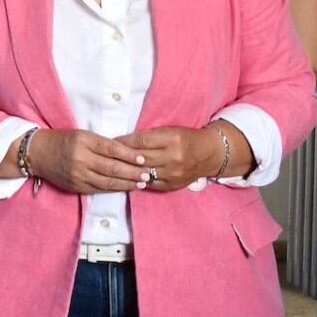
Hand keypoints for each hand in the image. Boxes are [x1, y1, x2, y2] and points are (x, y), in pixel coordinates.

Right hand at [25, 128, 150, 195]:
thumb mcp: (82, 135)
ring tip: (141, 183)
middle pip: (112, 168)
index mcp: (83, 141)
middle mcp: (80, 159)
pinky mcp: (76, 186)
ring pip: (108, 181)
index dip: (130, 155)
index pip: (112, 149)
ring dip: (127, 183)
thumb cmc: (63, 140)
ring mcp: (78, 174)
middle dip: (133, 172)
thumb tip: (128, 154)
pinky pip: (99, 189)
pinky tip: (125, 188)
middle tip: (148, 174)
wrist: (38, 153)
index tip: (143, 158)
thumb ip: (102, 144)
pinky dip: (114, 189)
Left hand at [120, 125, 234, 189]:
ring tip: (112, 167)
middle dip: (121, 156)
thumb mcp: (169, 131)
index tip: (110, 142)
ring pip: (143, 173)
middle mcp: (173, 157)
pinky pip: (150, 184)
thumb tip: (123, 141)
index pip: (141, 141)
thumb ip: (149, 136)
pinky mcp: (173, 185)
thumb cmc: (186, 138)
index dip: (124, 142)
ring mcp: (174, 174)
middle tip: (106, 155)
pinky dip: (137, 180)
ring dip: (127, 170)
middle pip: (141, 158)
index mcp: (172, 139)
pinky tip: (126, 177)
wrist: (210, 154)